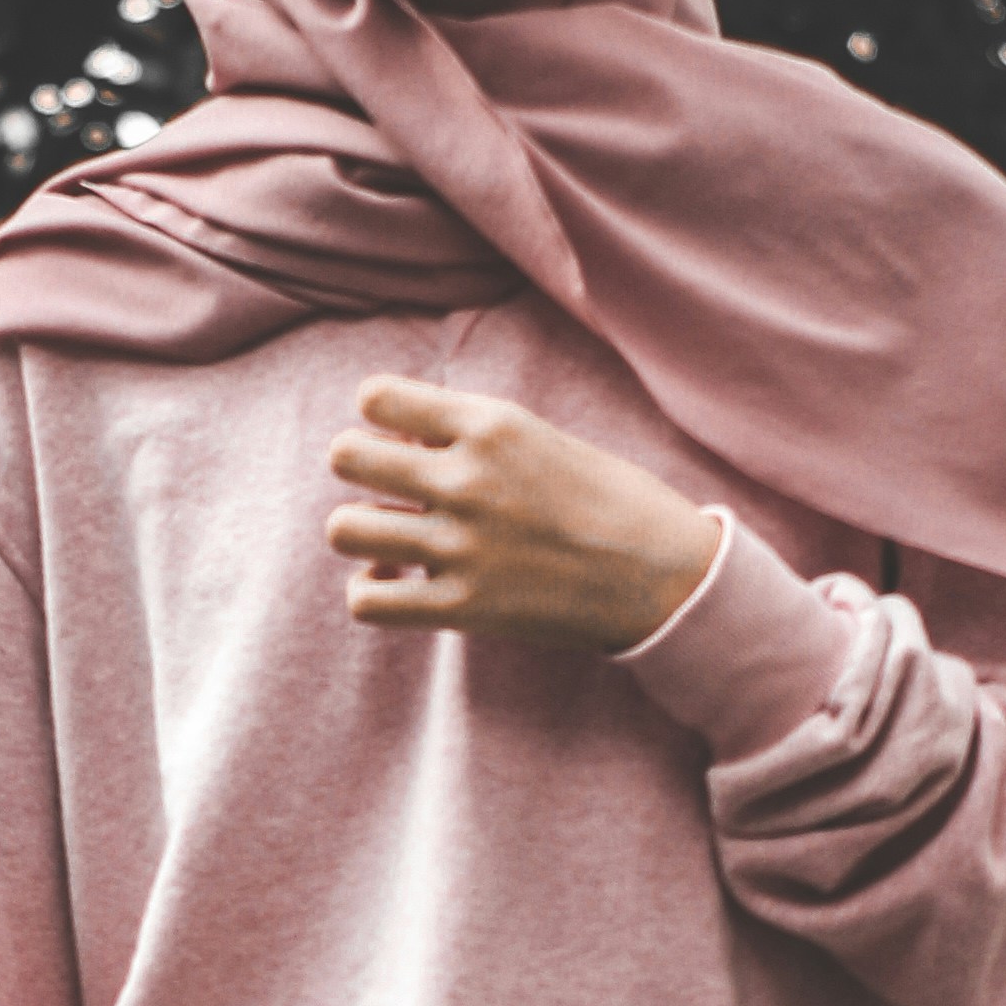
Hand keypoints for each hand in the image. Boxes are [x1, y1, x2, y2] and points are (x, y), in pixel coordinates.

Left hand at [326, 376, 723, 652]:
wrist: (662, 575)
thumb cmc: (606, 499)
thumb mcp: (539, 438)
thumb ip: (470, 433)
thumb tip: (401, 437)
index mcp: (490, 424)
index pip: (374, 397)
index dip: (377, 417)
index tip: (405, 438)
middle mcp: (467, 479)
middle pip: (344, 456)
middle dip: (358, 468)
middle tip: (389, 489)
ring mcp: (461, 545)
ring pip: (343, 529)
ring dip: (359, 533)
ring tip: (390, 540)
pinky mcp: (462, 608)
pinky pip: (366, 601)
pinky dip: (370, 592)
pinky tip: (396, 585)